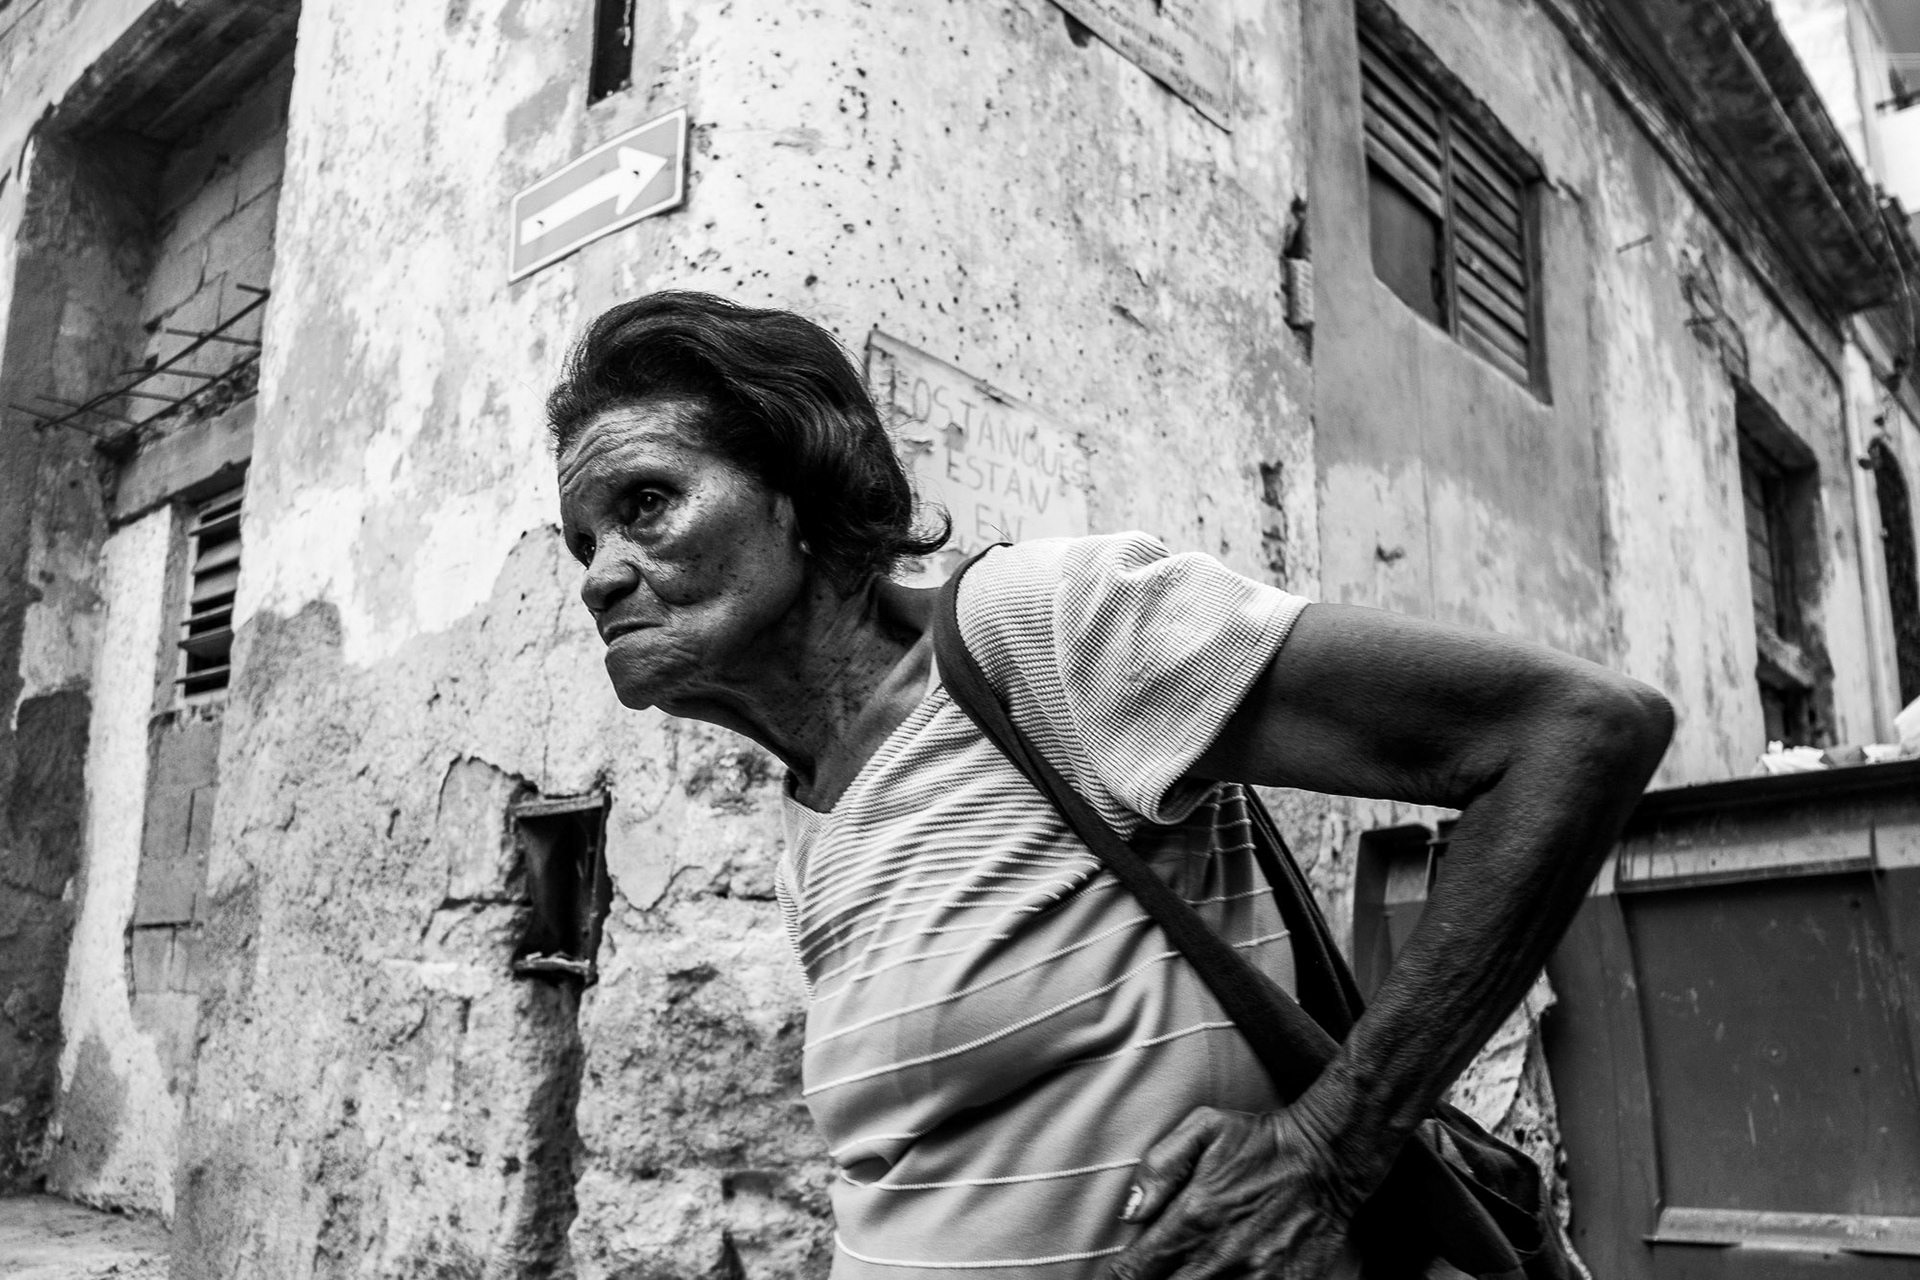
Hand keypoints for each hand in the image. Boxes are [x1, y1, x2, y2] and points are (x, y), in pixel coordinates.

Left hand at [1103, 1104, 1371, 1279]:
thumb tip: (1131, 1214)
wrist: (1328, 1160)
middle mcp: (1219, 1256)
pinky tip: (1219, 1278)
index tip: (1121, 1272)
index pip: (1134, 1271)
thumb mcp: (1204, 1128)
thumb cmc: (1261, 1143)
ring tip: (1189, 1272)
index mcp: (1193, 1218)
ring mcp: (1253, 1278)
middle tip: (1153, 1273)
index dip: (1119, 1276)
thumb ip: (1159, 1167)